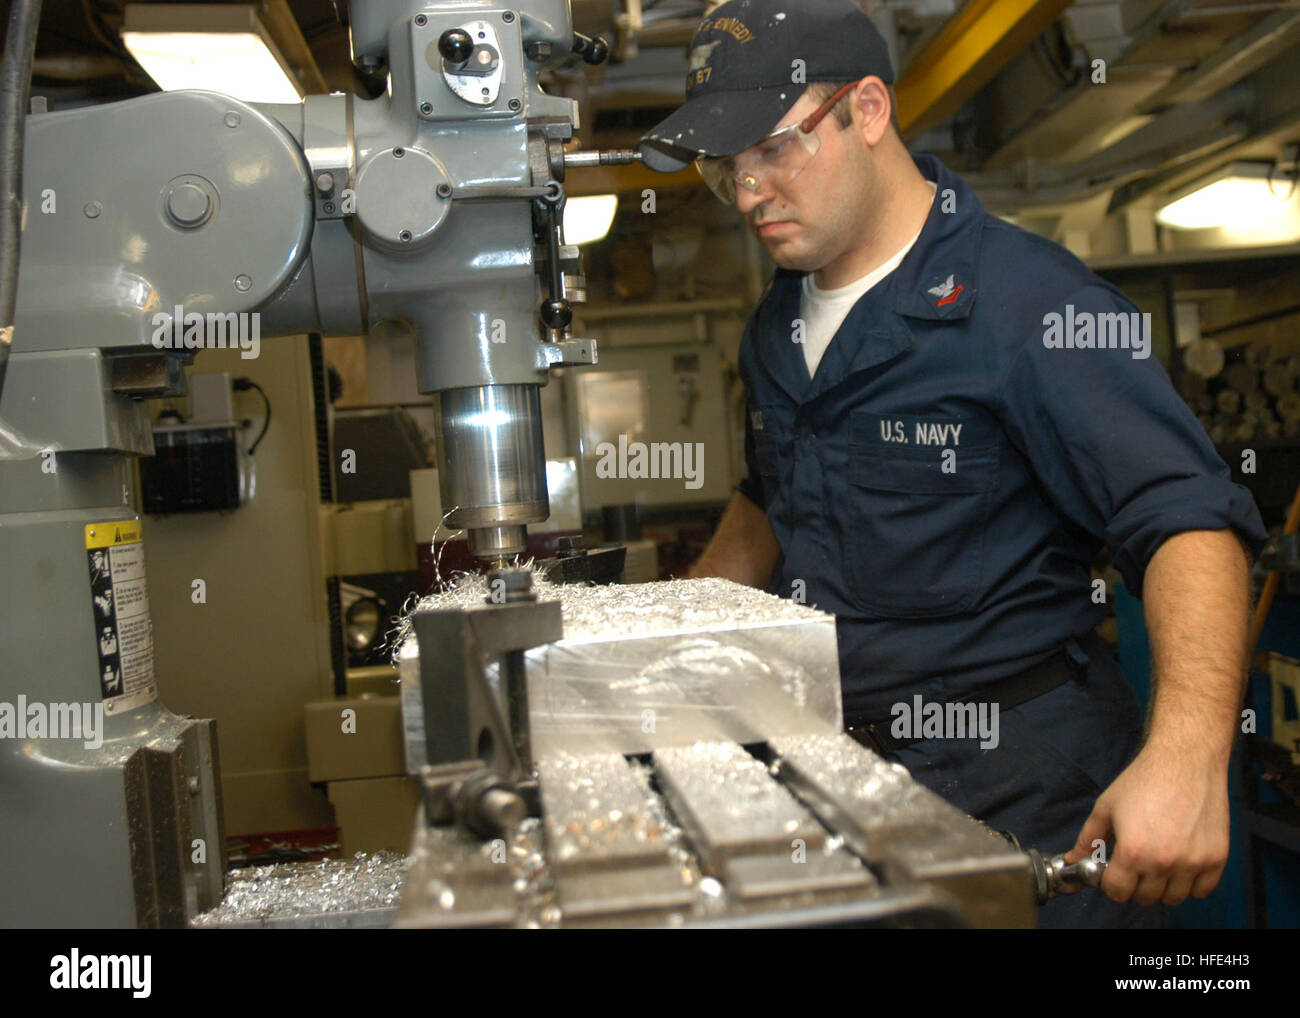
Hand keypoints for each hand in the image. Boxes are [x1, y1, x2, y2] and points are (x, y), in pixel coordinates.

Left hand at [1064, 744, 1229, 905]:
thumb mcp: (1106, 807)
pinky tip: (1180, 863)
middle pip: (1145, 897)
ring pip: (1174, 897)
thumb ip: (1088, 838)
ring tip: (1158, 861)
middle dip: (1135, 884)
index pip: (1118, 892)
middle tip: (1135, 863)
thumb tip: (1073, 859)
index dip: (1110, 884)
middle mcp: (1165, 862)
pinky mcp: (1217, 858)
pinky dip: (1191, 884)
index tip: (1112, 873)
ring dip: (1162, 886)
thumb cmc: (1144, 780)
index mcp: (1134, 851)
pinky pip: (1202, 890)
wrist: (1185, 761)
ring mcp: (1194, 862)